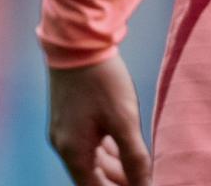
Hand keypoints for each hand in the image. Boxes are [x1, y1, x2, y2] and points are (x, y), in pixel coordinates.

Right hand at [47, 54, 150, 185]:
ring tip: (138, 168)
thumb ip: (135, 157)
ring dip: (114, 166)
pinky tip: (123, 146)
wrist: (78, 40)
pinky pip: (89, 142)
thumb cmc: (101, 80)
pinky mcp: (70, 114)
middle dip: (117, 181)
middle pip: (92, 177)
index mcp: (74, 153)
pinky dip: (106, 149)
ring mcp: (65, 129)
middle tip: (142, 179)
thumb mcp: (124, 119)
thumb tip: (145, 184)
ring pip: (92, 159)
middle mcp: (65, 146)